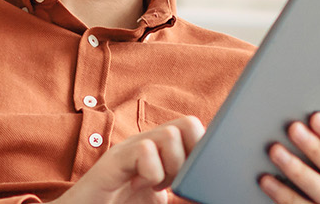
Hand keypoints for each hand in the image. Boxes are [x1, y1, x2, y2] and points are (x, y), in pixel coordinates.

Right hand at [55, 116, 206, 203]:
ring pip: (171, 133)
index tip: (190, 180)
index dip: (202, 152)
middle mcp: (147, 143)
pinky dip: (151, 173)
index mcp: (162, 150)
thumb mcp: (160, 199)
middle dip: (190, 156)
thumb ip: (182, 190)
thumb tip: (205, 194)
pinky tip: (138, 185)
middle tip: (174, 182)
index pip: (196, 129)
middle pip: (189, 123)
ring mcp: (130, 148)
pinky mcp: (114, 160)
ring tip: (154, 184)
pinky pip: (145, 150)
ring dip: (171, 167)